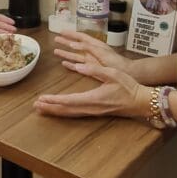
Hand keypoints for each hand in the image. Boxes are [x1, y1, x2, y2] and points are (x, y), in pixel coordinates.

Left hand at [34, 57, 150, 119]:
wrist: (140, 101)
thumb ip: (95, 70)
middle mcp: (91, 108)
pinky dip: (64, 112)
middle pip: (66, 110)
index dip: (54, 100)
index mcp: (93, 98)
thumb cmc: (128, 86)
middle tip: (36, 105)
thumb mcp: (113, 74)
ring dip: (55, 111)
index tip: (43, 98)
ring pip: (70, 113)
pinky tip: (59, 110)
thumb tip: (79, 64)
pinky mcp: (95, 112)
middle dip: (50, 108)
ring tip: (42, 108)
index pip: (69, 100)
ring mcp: (93, 112)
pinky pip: (75, 113)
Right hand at [53, 29, 133, 75]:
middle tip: (55, 39)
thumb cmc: (116, 62)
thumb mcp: (101, 52)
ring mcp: (91, 60)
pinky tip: (64, 63)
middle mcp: (92, 51)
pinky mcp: (92, 69)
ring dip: (66, 53)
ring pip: (76, 55)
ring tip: (55, 51)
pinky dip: (71, 64)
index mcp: (95, 45)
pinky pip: (78, 65)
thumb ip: (88, 48)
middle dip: (66, 42)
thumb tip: (73, 45)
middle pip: (76, 45)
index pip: (81, 37)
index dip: (71, 34)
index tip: (61, 31)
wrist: (127, 73)